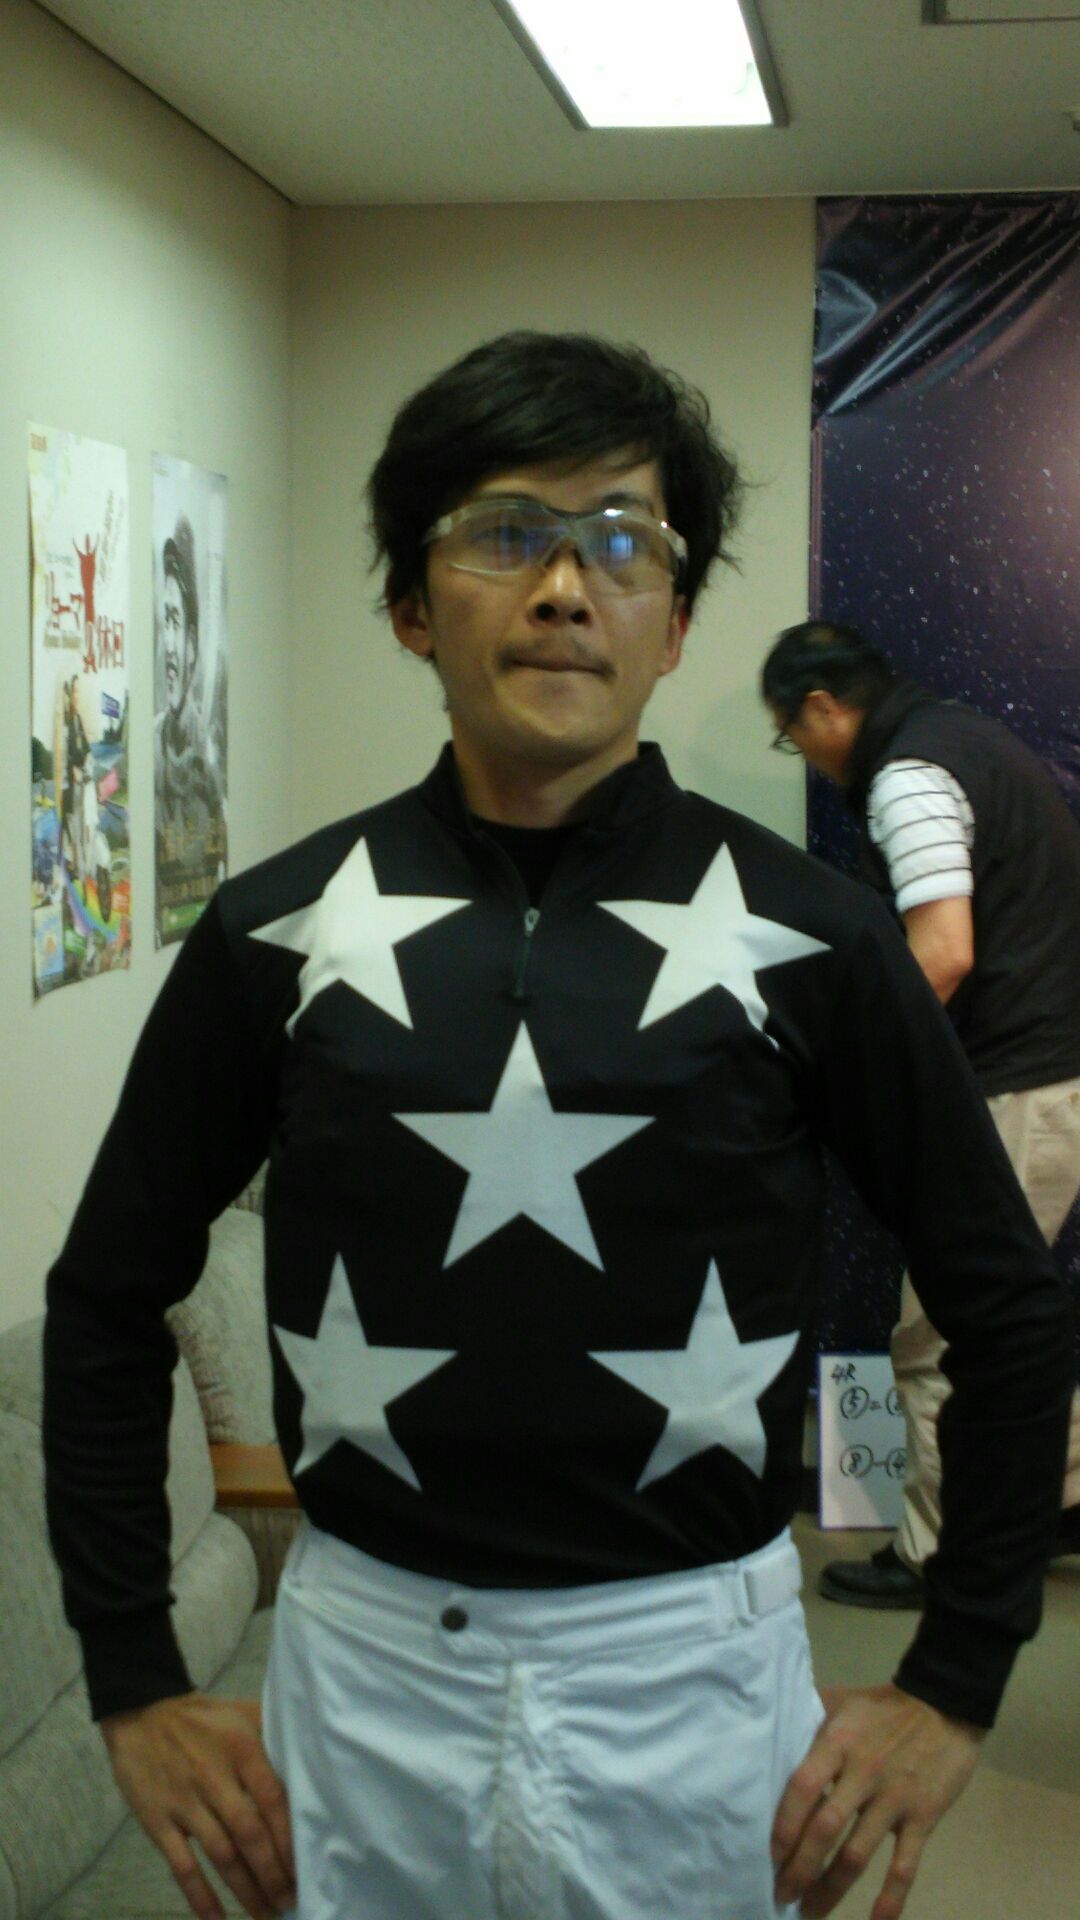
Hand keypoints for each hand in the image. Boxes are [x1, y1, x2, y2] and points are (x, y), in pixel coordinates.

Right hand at [100, 1692, 294, 1919]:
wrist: (142, 1712)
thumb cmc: (202, 1718)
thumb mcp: (242, 1713)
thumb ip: (275, 1734)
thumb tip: (313, 1759)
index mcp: (241, 1750)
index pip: (272, 1800)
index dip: (290, 1838)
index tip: (305, 1866)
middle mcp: (214, 1777)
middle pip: (250, 1834)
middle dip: (273, 1873)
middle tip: (290, 1901)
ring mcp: (184, 1802)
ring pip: (221, 1855)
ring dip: (246, 1889)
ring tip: (266, 1913)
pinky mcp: (157, 1821)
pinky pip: (181, 1865)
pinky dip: (199, 1895)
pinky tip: (217, 1919)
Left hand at [771, 1683, 983, 1919]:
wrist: (943, 1704)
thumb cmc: (882, 1708)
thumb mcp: (839, 1701)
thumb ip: (806, 1718)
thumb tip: (763, 1733)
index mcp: (838, 1743)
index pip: (802, 1788)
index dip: (783, 1825)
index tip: (767, 1855)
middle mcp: (863, 1773)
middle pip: (824, 1829)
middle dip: (798, 1868)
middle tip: (780, 1894)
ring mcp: (894, 1799)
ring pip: (856, 1854)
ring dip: (830, 1889)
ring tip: (810, 1911)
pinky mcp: (923, 1818)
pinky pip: (906, 1865)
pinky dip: (892, 1897)